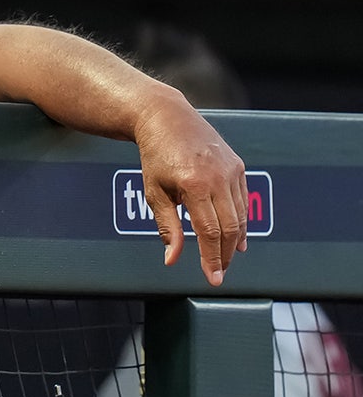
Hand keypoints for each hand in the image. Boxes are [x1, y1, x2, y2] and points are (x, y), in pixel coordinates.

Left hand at [135, 98, 247, 285]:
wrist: (167, 119)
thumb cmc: (155, 155)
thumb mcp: (154, 191)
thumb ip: (167, 226)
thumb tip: (172, 259)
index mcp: (194, 184)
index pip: (209, 232)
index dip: (212, 258)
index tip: (213, 278)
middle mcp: (218, 176)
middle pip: (230, 227)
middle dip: (225, 254)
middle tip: (219, 273)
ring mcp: (231, 170)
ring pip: (240, 216)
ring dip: (234, 241)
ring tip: (224, 259)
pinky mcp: (238, 166)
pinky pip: (242, 201)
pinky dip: (241, 221)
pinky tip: (237, 238)